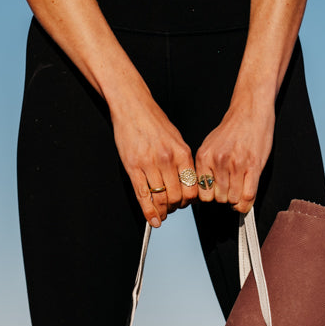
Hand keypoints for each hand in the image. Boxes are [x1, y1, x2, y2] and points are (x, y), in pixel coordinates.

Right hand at [109, 93, 195, 227]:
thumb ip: (182, 161)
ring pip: (160, 198)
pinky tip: (152, 219)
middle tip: (172, 209)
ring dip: (162, 210)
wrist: (133, 106)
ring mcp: (149, 164)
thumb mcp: (176, 139)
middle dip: (175, 207)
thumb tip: (186, 182)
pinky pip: (142, 195)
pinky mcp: (133, 167)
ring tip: (162, 214)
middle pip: (176, 196)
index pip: (191, 188)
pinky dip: (148, 211)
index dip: (189, 200)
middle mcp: (167, 160)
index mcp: (181, 153)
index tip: (184, 203)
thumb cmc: (154, 121)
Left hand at [194, 99, 274, 213]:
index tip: (216, 195)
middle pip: (218, 199)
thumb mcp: (210, 146)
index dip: (211, 197)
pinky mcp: (253, 166)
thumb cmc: (232, 129)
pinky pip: (248, 196)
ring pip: (233, 199)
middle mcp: (218, 161)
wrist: (250, 111)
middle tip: (230, 189)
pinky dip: (247, 202)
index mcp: (204, 157)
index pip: (202, 194)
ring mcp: (236, 164)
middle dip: (225, 197)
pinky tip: (247, 196)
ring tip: (239, 188)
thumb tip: (206, 191)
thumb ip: (206, 168)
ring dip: (237, 199)